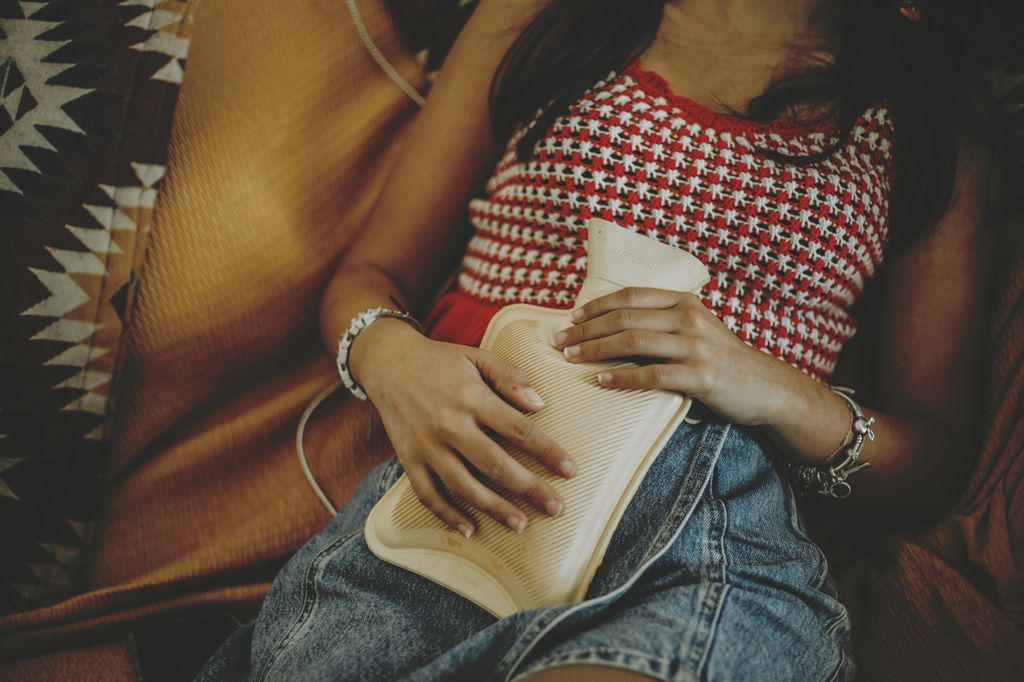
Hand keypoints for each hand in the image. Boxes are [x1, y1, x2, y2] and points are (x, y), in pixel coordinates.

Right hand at [350, 319, 576, 536]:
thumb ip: (509, 377)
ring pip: (463, 485)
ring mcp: (426, 446)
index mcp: (471, 397)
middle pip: (495, 464)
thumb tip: (540, 405)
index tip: (570, 470)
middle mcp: (449, 425)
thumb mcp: (477, 356)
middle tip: (557, 508)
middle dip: (530, 489)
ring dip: (494, 509)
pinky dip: (447, 515)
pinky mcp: (408, 459)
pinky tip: (471, 529)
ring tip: (521, 525)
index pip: (518, 430)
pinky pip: (427, 494)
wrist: (387, 362)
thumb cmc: (440, 360)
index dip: (548, 451)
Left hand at [550, 287, 791, 425]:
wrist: (765, 387)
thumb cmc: (722, 359)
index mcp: (685, 302)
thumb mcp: (695, 329)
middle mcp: (689, 318)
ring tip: (571, 358)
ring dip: (595, 349)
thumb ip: (663, 322)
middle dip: (586, 329)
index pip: (631, 296)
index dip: (597, 306)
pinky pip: (652, 375)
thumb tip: (613, 325)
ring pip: (633, 341)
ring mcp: (696, 346)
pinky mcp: (701, 375)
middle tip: (559, 340)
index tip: (571, 317)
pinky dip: (622, 378)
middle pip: (625, 317)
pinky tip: (601, 381)